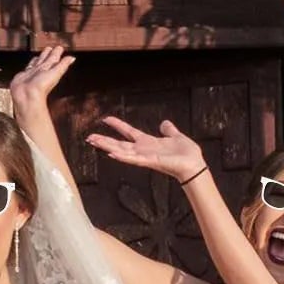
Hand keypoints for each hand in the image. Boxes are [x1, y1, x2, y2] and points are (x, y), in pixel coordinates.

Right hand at [9, 45, 75, 112]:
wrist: (27, 97)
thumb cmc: (41, 87)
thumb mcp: (55, 73)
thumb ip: (63, 65)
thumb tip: (73, 58)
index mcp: (50, 69)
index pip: (54, 58)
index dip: (57, 52)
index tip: (60, 47)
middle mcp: (42, 70)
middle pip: (46, 59)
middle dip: (49, 53)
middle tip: (51, 47)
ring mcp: (33, 73)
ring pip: (38, 61)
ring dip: (41, 56)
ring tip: (44, 51)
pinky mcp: (24, 75)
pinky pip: (29, 66)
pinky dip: (32, 62)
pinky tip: (33, 60)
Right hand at [86, 116, 205, 181]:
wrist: (193, 164)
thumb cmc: (186, 153)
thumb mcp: (176, 136)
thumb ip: (169, 130)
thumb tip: (164, 123)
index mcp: (148, 142)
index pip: (129, 132)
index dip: (118, 125)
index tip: (106, 119)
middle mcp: (143, 150)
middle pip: (119, 143)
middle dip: (104, 140)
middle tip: (89, 137)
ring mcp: (144, 156)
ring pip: (122, 150)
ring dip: (107, 146)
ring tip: (94, 142)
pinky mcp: (149, 162)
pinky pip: (133, 159)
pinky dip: (122, 156)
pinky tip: (110, 153)